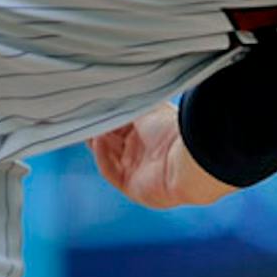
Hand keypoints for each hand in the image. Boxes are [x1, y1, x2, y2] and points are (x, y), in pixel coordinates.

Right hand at [87, 102, 236, 208]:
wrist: (191, 159)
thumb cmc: (174, 129)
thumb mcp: (147, 107)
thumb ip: (127, 102)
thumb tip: (108, 90)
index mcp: (148, 131)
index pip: (118, 123)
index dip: (105, 115)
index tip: (92, 103)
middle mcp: (142, 151)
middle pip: (109, 139)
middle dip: (97, 127)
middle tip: (85, 114)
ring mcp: (136, 170)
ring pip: (106, 154)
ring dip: (96, 140)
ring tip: (89, 124)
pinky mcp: (131, 186)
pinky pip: (109, 170)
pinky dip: (102, 155)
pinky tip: (99, 139)